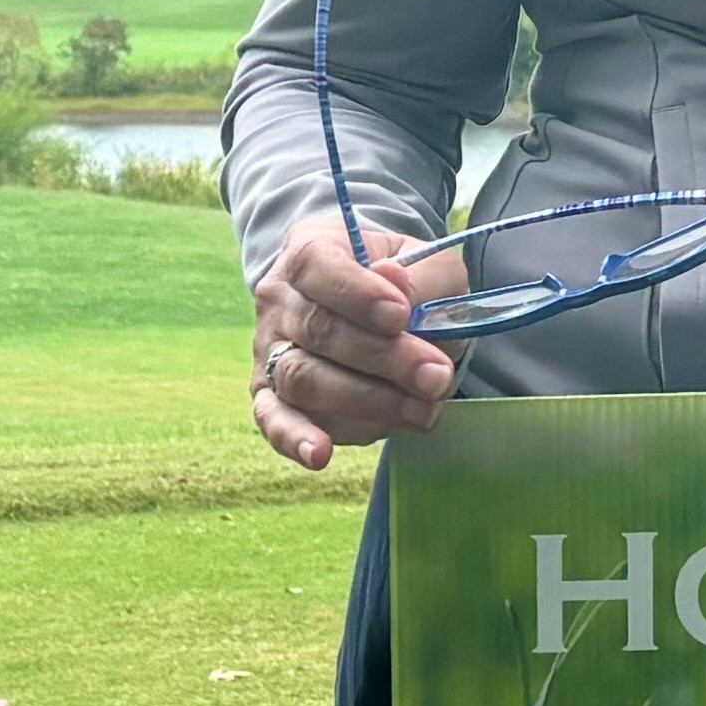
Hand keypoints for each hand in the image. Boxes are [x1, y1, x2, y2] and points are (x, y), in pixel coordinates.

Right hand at [247, 220, 470, 469]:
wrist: (382, 312)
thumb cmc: (408, 284)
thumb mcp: (430, 264)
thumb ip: (421, 274)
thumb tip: (392, 281)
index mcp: (309, 251)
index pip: (318, 267)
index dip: (358, 295)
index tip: (401, 316)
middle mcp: (279, 300)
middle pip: (319, 331)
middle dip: (384, 358)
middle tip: (436, 376)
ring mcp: (269, 350)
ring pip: (304, 379)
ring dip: (367, 400)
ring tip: (423, 411)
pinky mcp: (271, 396)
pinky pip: (273, 419)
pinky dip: (294, 438)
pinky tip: (320, 455)